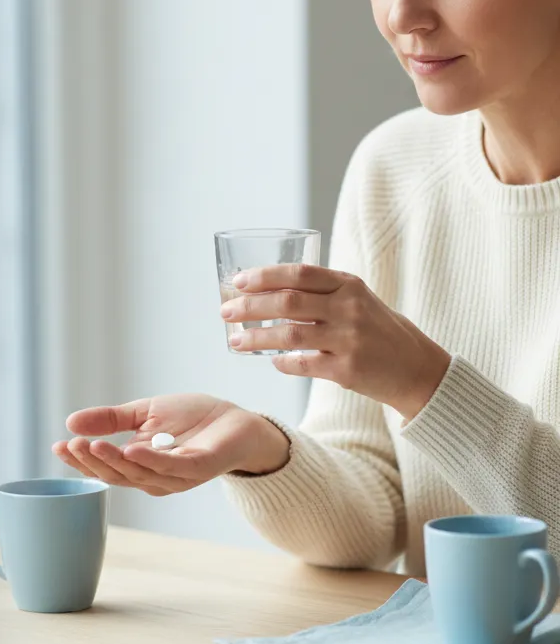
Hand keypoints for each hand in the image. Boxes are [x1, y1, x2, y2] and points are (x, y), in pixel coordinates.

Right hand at [52, 394, 289, 495]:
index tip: (58, 445)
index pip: (105, 468)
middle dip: (92, 463)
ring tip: (92, 446)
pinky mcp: (198, 468)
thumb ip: (111, 420)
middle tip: (71, 446)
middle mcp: (155, 477)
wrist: (236, 420)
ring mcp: (177, 476)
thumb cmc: (192, 419)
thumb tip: (71, 422)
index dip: (81, 460)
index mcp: (140, 465)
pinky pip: (170, 467)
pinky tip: (130, 448)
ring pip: (140, 474)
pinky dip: (149, 460)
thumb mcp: (144, 413)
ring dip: (115, 462)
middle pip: (118, 476)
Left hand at [221, 263, 450, 418]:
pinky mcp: (347, 370)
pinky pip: (302, 364)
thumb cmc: (377, 330)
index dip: (264, 275)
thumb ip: (320, 292)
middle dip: (250, 306)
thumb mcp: (356, 299)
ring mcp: (349, 340)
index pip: (299, 273)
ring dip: (256, 337)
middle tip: (225, 312)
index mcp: (348, 285)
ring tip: (235, 341)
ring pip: (289, 335)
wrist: (418, 369)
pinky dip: (282, 363)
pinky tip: (272, 361)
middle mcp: (349, 308)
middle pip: (287, 302)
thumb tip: (262, 291)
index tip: (238, 281)